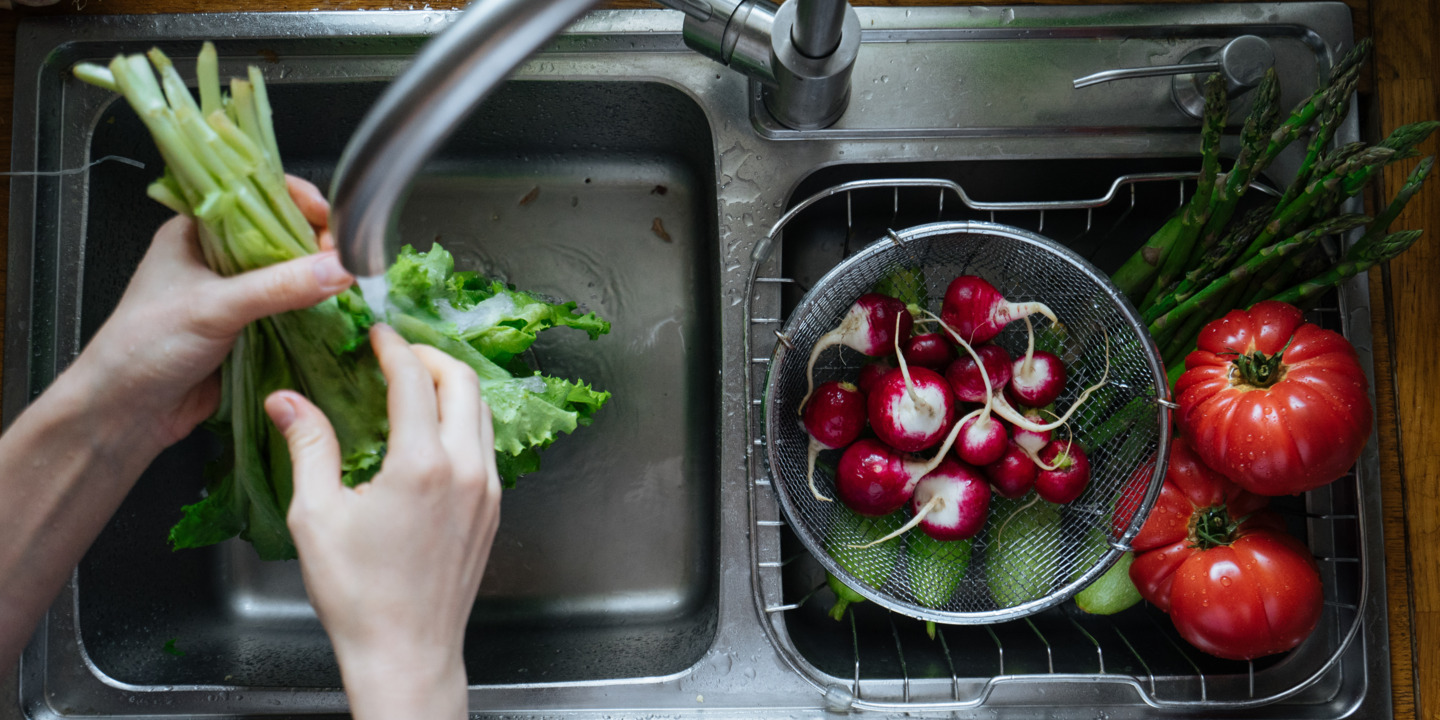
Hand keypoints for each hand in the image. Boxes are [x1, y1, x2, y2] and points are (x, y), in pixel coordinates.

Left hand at [69, 177, 351, 452]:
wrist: (126, 412)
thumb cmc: (145, 346)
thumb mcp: (214, 307)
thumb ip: (278, 287)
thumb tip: (338, 268)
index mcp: (196, 232)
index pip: (255, 197)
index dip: (296, 202)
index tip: (332, 218)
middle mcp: (216, 258)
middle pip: (280, 236)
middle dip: (316, 243)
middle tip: (345, 257)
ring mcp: (233, 294)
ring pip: (287, 275)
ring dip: (316, 279)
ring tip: (347, 282)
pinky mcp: (248, 329)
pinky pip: (289, 311)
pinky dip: (312, 311)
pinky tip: (333, 312)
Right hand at [265, 324, 499, 719]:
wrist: (407, 652)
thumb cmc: (359, 596)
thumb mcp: (316, 516)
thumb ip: (308, 447)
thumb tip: (287, 401)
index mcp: (422, 465)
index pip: (415, 380)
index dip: (393, 347)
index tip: (376, 334)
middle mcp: (466, 470)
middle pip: (463, 382)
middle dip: (429, 356)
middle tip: (397, 353)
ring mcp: (487, 490)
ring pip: (482, 412)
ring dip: (451, 387)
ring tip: (415, 384)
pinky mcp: (493, 509)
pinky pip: (486, 445)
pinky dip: (463, 421)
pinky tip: (431, 432)